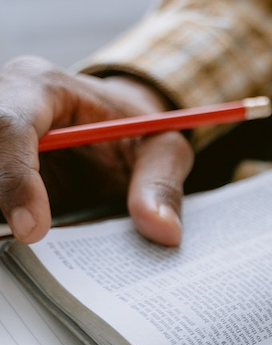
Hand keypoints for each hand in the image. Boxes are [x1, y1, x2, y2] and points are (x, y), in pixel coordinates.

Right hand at [0, 56, 193, 244]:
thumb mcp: (163, 147)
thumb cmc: (138, 127)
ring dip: (5, 210)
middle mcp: (6, 104)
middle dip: (2, 197)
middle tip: (29, 239)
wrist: (122, 123)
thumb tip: (163, 230)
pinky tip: (31, 237)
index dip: (15, 178)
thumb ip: (160, 184)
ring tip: (35, 238)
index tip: (33, 229)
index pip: (11, 125)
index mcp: (44, 87)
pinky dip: (9, 219)